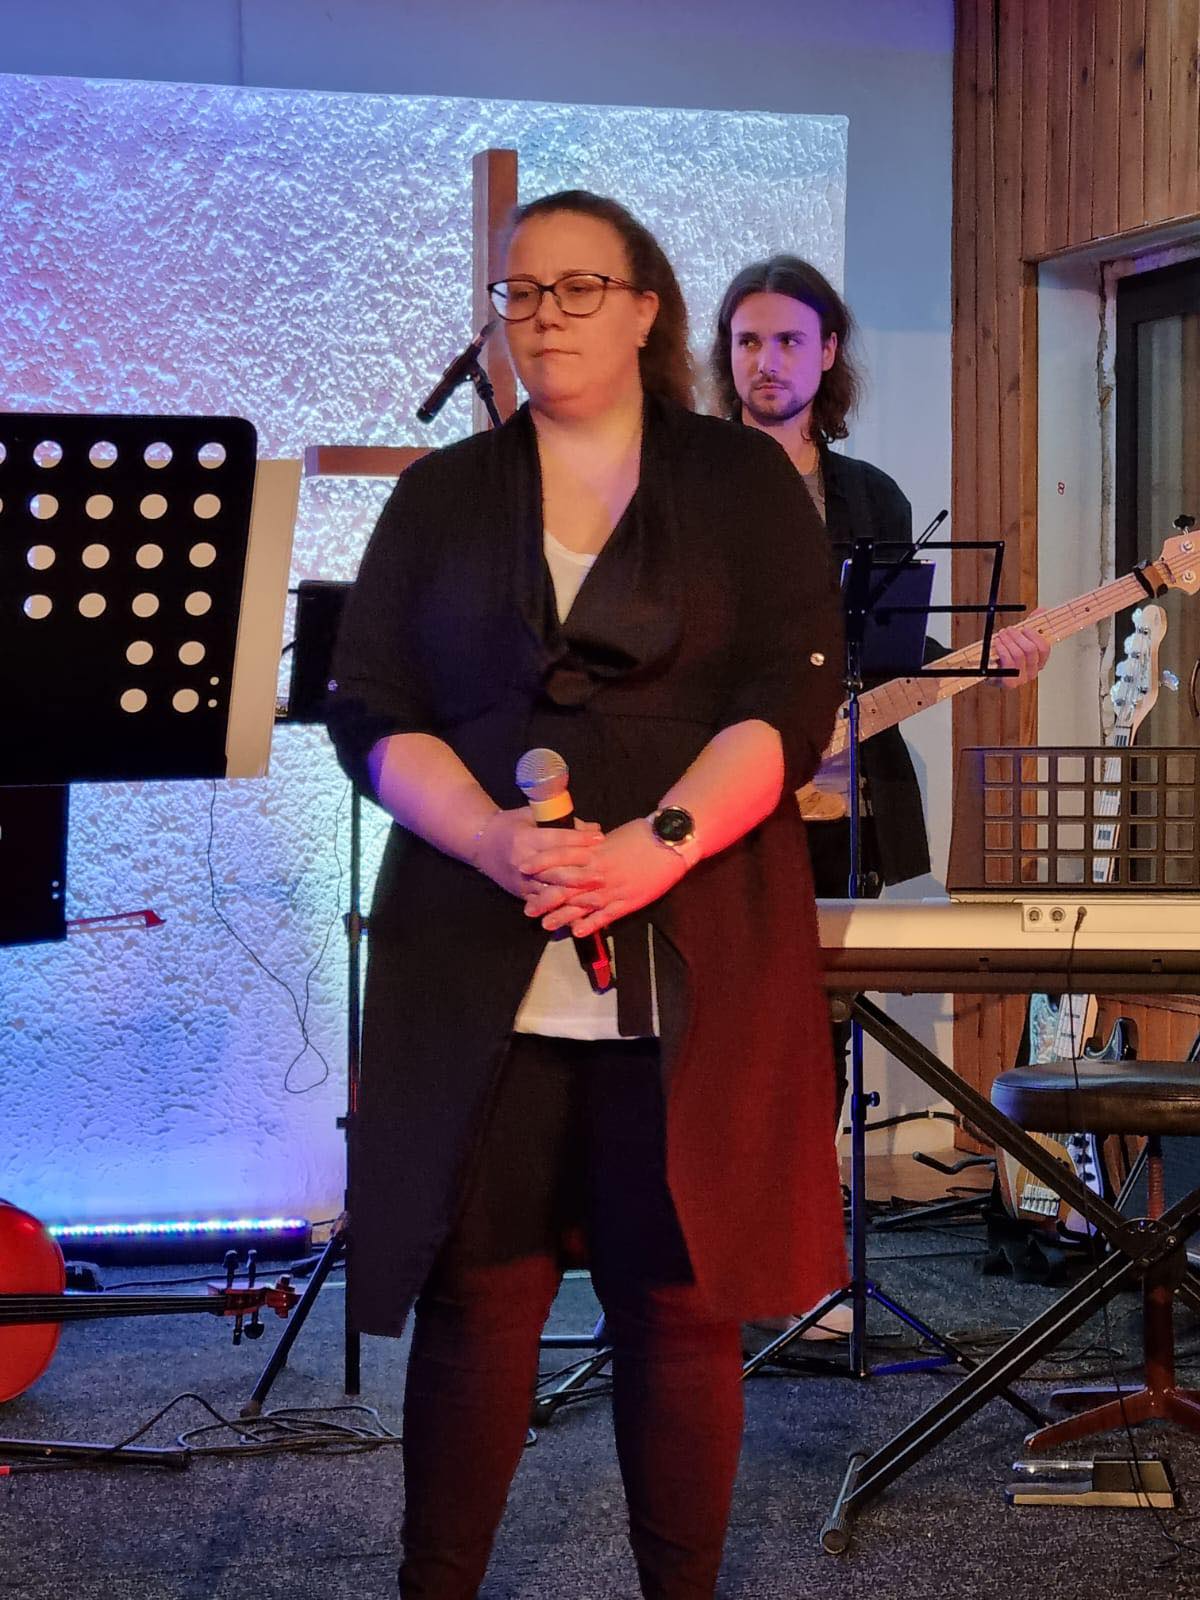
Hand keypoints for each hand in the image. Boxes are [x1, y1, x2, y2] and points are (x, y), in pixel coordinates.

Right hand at [474, 808, 604, 900]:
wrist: (481, 843)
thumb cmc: (510, 825)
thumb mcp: (532, 816)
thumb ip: (562, 822)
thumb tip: (594, 828)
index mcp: (525, 839)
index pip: (555, 840)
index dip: (578, 839)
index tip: (599, 838)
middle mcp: (522, 862)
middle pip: (555, 871)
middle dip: (580, 875)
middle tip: (603, 874)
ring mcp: (521, 882)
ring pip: (550, 892)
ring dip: (574, 897)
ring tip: (596, 899)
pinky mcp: (521, 894)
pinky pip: (543, 905)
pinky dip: (561, 910)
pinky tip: (579, 914)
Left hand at [527, 817, 688, 937]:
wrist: (669, 843)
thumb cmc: (641, 835)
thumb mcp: (611, 837)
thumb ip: (592, 846)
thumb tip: (576, 849)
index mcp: (595, 851)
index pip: (561, 856)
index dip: (541, 862)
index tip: (523, 867)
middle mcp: (599, 872)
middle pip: (567, 886)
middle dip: (545, 898)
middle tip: (527, 908)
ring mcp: (613, 889)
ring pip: (582, 905)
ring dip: (563, 916)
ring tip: (545, 925)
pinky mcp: (628, 902)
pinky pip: (606, 916)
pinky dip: (591, 924)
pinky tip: (577, 932)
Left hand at [991, 612, 1050, 687]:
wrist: (986, 671)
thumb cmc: (1003, 655)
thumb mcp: (1019, 638)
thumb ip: (1031, 625)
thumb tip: (1041, 611)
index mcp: (1039, 662)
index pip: (1044, 648)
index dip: (1034, 635)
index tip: (1025, 628)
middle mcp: (1033, 672)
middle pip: (1030, 649)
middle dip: (1017, 636)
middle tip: (1008, 629)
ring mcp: (1021, 679)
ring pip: (1019, 654)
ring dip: (1008, 641)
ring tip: (1001, 635)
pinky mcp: (1009, 683)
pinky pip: (1008, 663)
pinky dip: (1002, 649)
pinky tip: (998, 643)